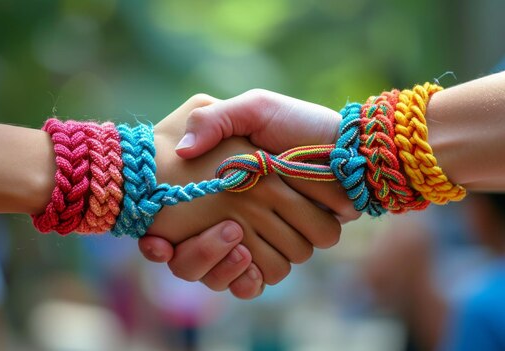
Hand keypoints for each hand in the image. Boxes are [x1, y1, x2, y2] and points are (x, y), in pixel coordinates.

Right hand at [141, 90, 359, 297]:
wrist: (349, 153)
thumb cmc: (299, 126)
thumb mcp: (255, 109)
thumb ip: (214, 119)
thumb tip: (181, 150)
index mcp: (217, 190)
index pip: (171, 227)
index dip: (157, 243)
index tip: (155, 242)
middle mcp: (230, 217)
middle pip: (189, 258)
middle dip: (196, 253)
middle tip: (209, 231)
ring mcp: (253, 239)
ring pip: (219, 273)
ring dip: (220, 264)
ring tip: (233, 238)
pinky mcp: (277, 255)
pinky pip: (251, 282)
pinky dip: (246, 279)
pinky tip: (246, 260)